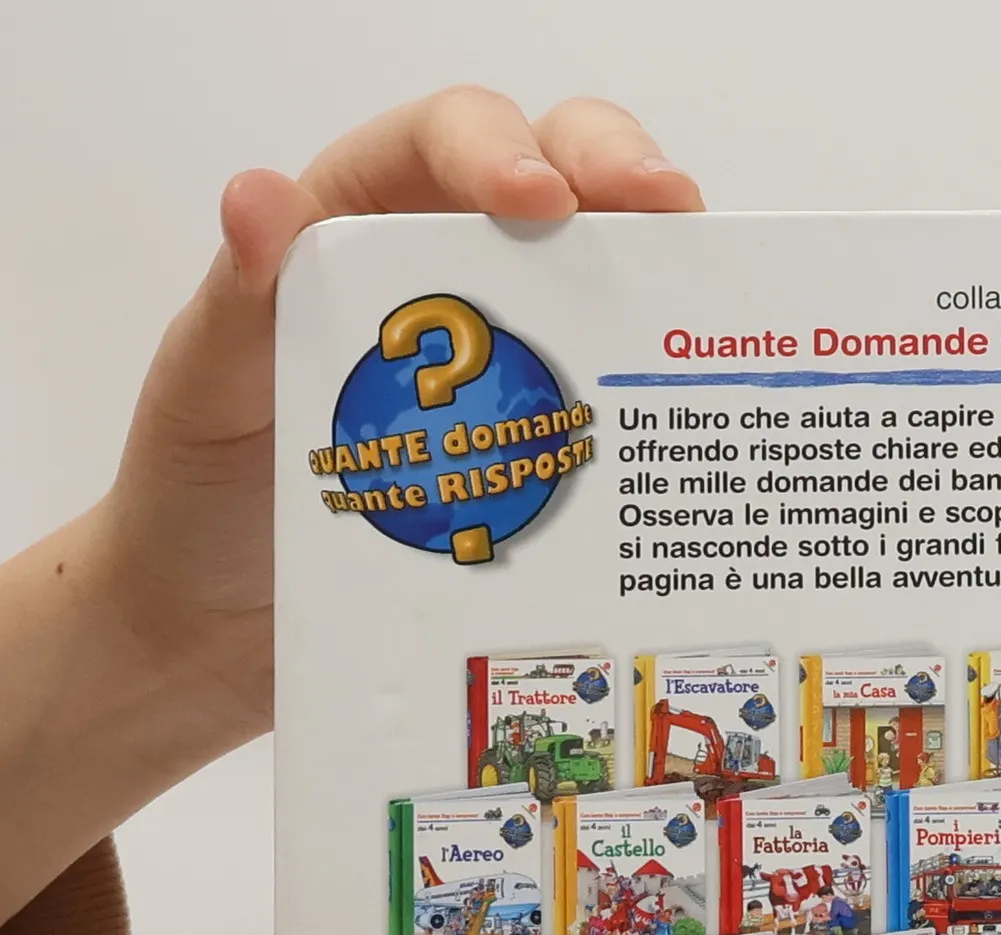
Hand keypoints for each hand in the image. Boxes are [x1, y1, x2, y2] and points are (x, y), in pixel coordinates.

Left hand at [106, 86, 701, 759]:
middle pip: (559, 182)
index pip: (439, 144)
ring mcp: (511, 371)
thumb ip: (238, 298)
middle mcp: (453, 283)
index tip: (537, 198)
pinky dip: (659, 412)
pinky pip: (613, 415)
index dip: (497, 148)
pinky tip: (682, 434)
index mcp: (361, 230)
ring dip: (663, 281)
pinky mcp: (544, 457)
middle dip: (623, 177)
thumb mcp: (208, 389)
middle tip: (669, 215)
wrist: (224, 627)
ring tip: (702, 312)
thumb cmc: (202, 493)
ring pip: (608, 286)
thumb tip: (262, 199)